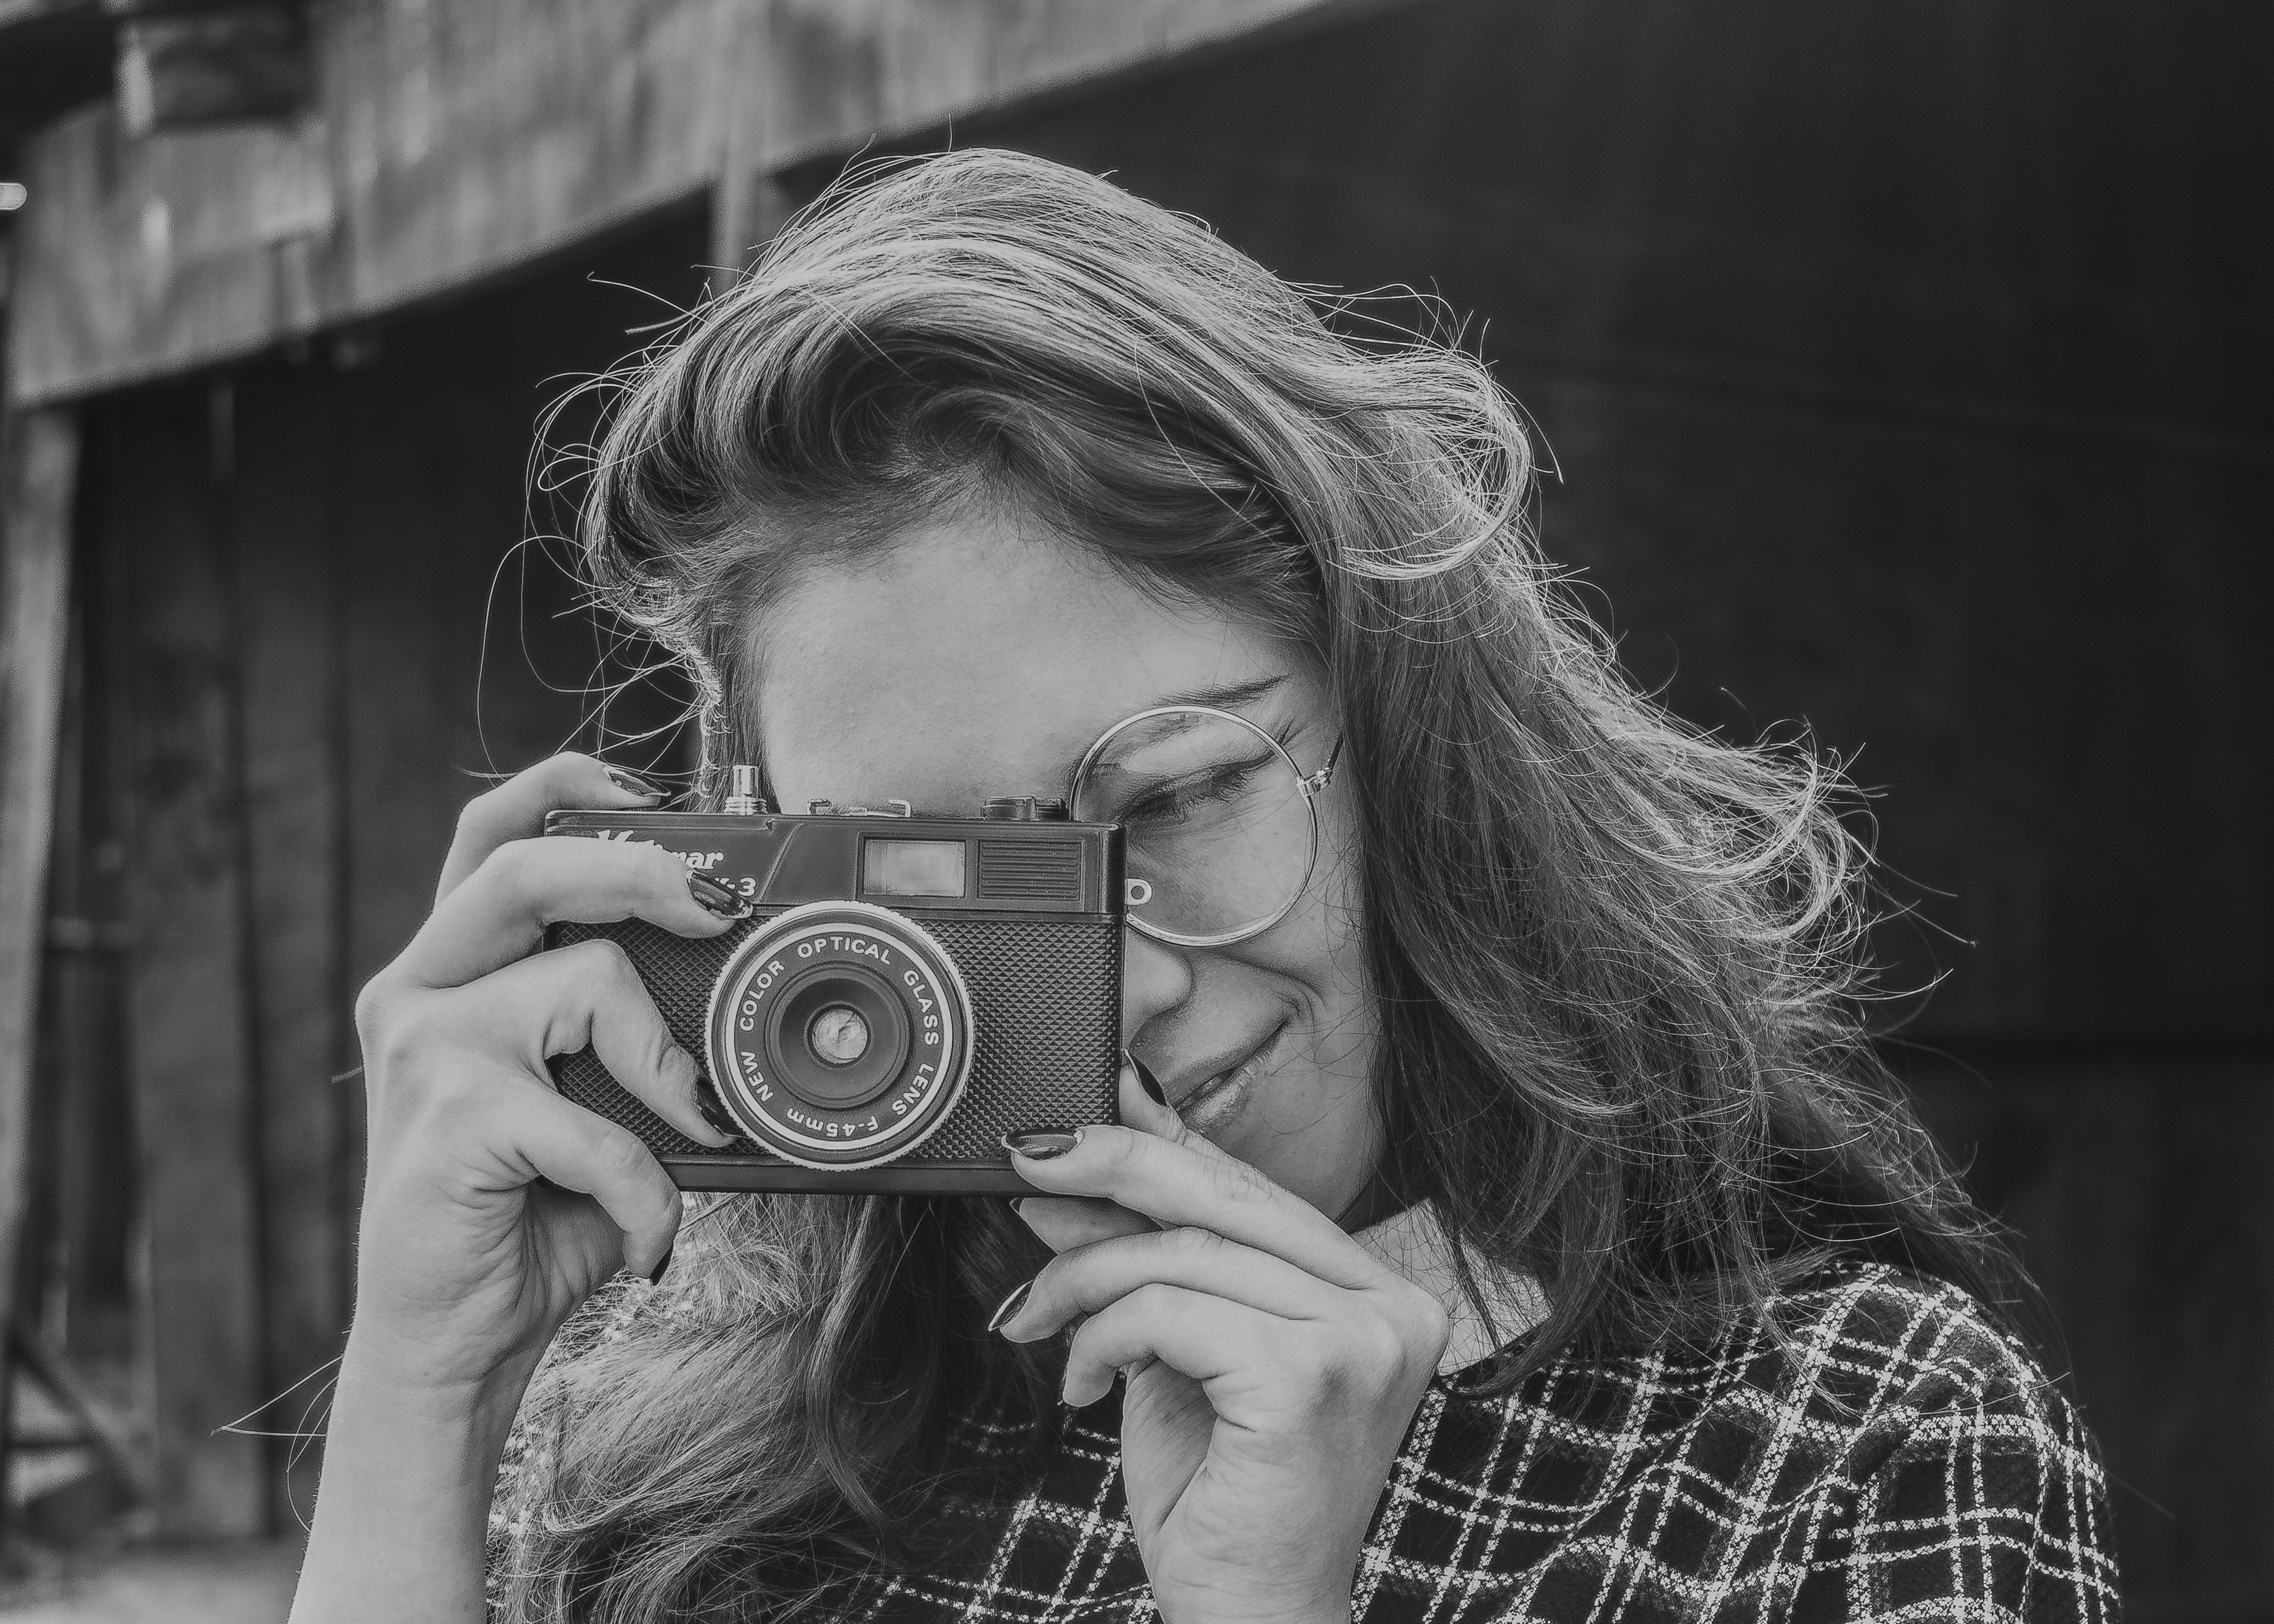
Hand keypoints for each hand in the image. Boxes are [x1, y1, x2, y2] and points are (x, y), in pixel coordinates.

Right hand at [345, 754, 738, 1407]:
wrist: (450, 1339)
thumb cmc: (528, 1214)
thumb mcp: (587, 1100)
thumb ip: (625, 1034)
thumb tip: (738, 990)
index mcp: (452, 970)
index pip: (491, 836)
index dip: (567, 791)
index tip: (653, 801)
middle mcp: (422, 991)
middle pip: (527, 868)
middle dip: (640, 868)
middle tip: (718, 909)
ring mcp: (425, 1049)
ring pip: (587, 980)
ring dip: (668, 1066)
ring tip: (686, 1134)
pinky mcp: (448, 1119)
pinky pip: (598, 1125)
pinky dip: (647, 1187)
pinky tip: (644, 1232)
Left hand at [1001, 1078, 1450, 1623]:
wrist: (1249, 1618)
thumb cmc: (1221, 1497)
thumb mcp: (1179, 1352)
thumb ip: (1149, 1261)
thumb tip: (1075, 1168)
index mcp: (1379, 1294)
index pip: (1254, 1191)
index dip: (1160, 1144)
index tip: (1076, 1125)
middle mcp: (1392, 1308)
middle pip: (1226, 1197)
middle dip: (1112, 1164)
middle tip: (1027, 1157)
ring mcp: (1362, 1342)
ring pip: (1184, 1255)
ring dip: (1083, 1279)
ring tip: (1034, 1316)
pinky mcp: (1309, 1378)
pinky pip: (1171, 1311)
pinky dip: (1102, 1336)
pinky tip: (1082, 1383)